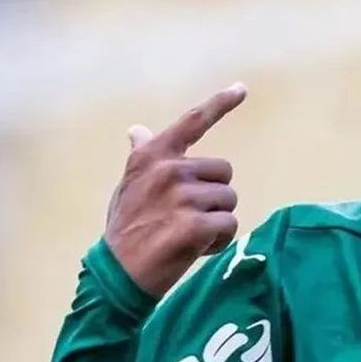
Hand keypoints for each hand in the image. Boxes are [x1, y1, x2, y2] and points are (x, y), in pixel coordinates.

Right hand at [104, 83, 246, 297]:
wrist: (118, 274)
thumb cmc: (126, 228)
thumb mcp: (128, 185)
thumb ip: (143, 157)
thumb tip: (139, 129)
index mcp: (153, 156)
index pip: (193, 122)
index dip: (220, 103)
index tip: (242, 88)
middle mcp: (168, 170)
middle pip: (224, 173)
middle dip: (214, 197)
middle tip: (185, 217)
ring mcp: (182, 197)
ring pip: (229, 202)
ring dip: (216, 221)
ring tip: (187, 234)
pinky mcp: (195, 225)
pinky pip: (229, 226)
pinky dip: (219, 242)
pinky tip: (194, 249)